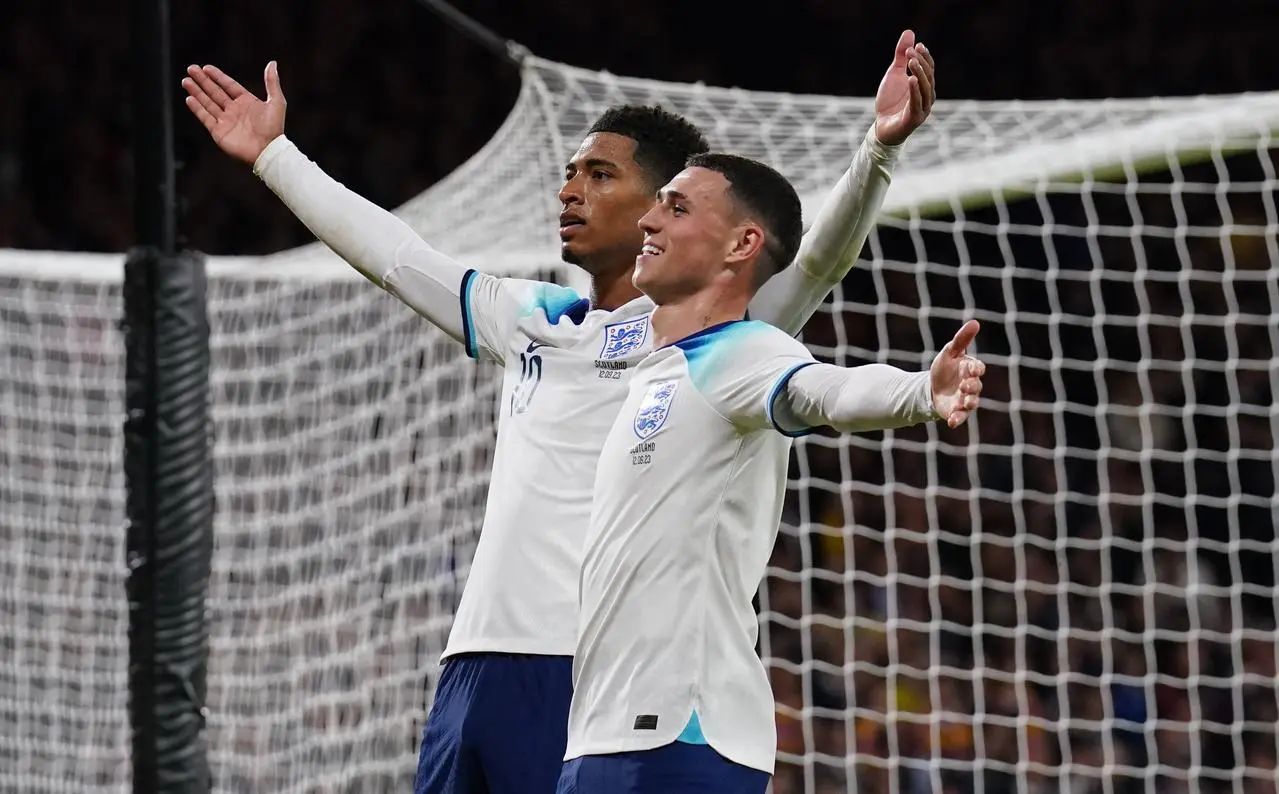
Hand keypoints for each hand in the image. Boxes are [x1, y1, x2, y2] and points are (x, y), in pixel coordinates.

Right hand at [181, 61, 286, 165]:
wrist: (268, 151)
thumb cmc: (274, 128)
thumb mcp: (277, 102)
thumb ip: (272, 82)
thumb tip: (272, 63)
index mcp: (247, 102)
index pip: (229, 85)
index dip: (217, 76)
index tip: (206, 67)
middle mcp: (234, 110)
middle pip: (215, 92)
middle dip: (203, 80)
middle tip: (191, 69)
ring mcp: (226, 121)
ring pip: (207, 103)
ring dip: (197, 91)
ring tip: (186, 80)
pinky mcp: (219, 132)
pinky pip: (205, 118)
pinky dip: (197, 108)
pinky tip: (189, 98)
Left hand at [873, 30, 935, 146]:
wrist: (881, 127)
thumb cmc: (890, 102)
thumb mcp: (894, 74)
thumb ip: (901, 56)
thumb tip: (910, 33)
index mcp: (925, 87)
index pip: (929, 69)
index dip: (925, 57)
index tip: (918, 45)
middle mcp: (927, 98)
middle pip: (928, 77)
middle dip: (921, 62)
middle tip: (911, 51)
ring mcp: (922, 109)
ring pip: (925, 89)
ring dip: (919, 73)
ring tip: (911, 61)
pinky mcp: (914, 119)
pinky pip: (917, 103)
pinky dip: (915, 91)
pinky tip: (911, 79)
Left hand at [930, 320, 984, 428]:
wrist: (932, 386)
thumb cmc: (945, 367)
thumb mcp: (950, 352)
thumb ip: (962, 339)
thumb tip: (974, 322)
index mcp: (970, 369)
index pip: (978, 368)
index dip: (976, 369)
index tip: (972, 369)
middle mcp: (971, 385)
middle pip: (976, 387)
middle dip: (972, 386)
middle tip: (965, 385)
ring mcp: (965, 399)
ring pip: (971, 403)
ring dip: (968, 403)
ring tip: (963, 403)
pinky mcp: (956, 411)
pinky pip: (960, 417)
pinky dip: (957, 419)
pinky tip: (951, 422)